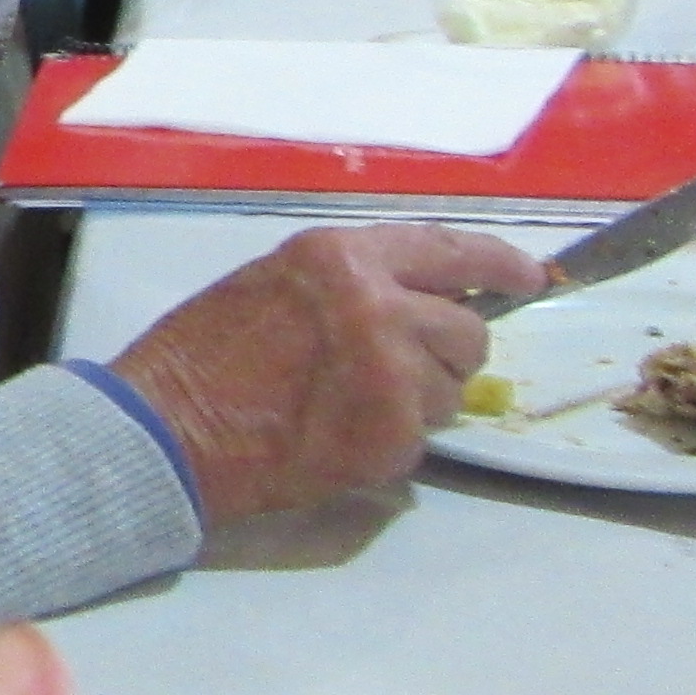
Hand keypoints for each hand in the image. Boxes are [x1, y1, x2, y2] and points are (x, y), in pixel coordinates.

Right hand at [109, 223, 545, 518]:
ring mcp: (391, 375)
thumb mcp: (276, 282)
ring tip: (348, 406)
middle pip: (467, 332)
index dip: (501, 265)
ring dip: (417, 402)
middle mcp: (379, 307)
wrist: (166, 429)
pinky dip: (390, 442)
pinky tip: (336, 436)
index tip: (529, 277)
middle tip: (400, 372)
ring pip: (451, 391)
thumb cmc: (203, 353)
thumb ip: (352, 282)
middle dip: (447, 354)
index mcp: (344, 258)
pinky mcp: (391, 437)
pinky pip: (422, 439)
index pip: (453, 251)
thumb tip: (423, 299)